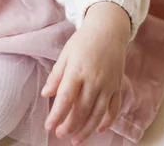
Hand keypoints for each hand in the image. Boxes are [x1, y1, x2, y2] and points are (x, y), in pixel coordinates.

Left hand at [42, 3, 129, 143]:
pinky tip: (98, 129)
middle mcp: (94, 80)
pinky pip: (113, 109)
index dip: (57, 115)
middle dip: (70, 126)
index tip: (49, 126)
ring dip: (86, 129)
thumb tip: (46, 94)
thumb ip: (57, 75)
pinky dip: (107, 122)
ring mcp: (108, 85)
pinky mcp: (118, 86)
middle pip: (81, 110)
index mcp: (78, 70)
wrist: (109, 29)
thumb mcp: (66, 53)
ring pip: (98, 114)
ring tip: (76, 139)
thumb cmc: (84, 40)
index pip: (66, 99)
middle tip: (60, 134)